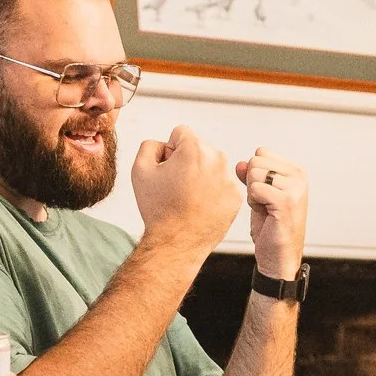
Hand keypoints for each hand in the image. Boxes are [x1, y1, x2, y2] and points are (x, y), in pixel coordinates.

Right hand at [131, 126, 242, 255]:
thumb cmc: (158, 208)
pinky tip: (199, 206)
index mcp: (194, 149)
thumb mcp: (139, 170)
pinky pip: (222, 184)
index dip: (169, 149)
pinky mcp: (235, 197)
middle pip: (199, 148)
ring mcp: (228, 179)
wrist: (176, 242)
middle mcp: (216, 159)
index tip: (168, 169)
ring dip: (201, 175)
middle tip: (176, 185)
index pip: (181, 133)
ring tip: (188, 197)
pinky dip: (212, 192)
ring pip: (212, 166)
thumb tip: (165, 144)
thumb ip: (150, 145)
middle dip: (187, 160)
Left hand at [236, 148, 309, 278]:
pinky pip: (255, 188)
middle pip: (256, 161)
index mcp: (296, 171)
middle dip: (252, 184)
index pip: (261, 153)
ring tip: (266, 210)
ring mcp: (295, 188)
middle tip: (265, 204)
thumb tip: (239, 164)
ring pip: (254, 174)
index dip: (255, 174)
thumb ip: (251, 177)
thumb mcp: (258, 196)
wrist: (279, 257)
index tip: (265, 195)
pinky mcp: (287, 201)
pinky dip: (254, 203)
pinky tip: (266, 215)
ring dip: (253, 194)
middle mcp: (299, 176)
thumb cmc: (270, 228)